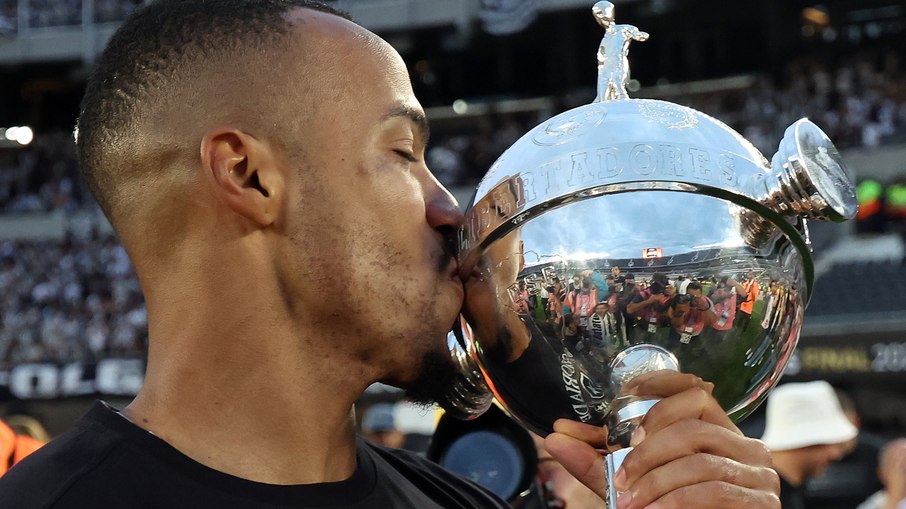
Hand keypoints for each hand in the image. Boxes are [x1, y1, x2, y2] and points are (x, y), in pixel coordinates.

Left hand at [543, 371, 779, 508]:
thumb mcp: (630, 484)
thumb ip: (596, 462)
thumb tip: (555, 436)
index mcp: (715, 432)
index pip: (695, 390)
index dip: (662, 384)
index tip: (627, 395)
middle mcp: (742, 445)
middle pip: (692, 421)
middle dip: (647, 448)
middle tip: (619, 476)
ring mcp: (757, 473)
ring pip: (699, 458)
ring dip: (655, 481)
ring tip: (628, 502)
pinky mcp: (760, 503)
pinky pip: (712, 490)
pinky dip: (674, 502)